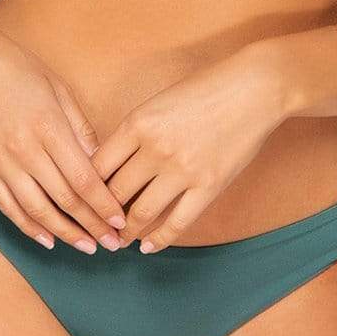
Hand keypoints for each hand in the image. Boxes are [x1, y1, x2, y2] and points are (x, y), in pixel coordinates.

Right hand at [0, 11, 127, 253]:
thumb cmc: (16, 67)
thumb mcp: (57, 88)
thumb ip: (79, 127)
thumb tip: (100, 162)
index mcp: (49, 127)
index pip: (84, 179)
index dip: (104, 205)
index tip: (121, 221)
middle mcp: (24, 150)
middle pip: (65, 199)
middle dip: (92, 225)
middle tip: (113, 243)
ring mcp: (0, 162)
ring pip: (37, 210)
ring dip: (64, 233)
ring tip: (86, 246)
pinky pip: (7, 206)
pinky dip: (28, 227)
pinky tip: (47, 239)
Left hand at [89, 43, 289, 252]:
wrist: (254, 88)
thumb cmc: (206, 89)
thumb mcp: (158, 103)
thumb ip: (135, 132)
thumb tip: (113, 166)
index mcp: (137, 123)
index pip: (98, 166)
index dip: (86, 188)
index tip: (82, 201)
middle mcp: (155, 149)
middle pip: (115, 192)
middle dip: (102, 215)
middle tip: (95, 227)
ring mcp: (182, 170)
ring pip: (142, 212)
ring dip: (127, 231)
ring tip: (119, 240)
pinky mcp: (208, 186)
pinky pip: (177, 222)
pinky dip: (159, 239)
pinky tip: (148, 246)